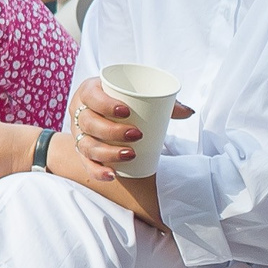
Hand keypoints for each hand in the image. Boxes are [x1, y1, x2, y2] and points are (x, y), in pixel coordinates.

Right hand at [64, 75, 191, 182]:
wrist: (104, 116)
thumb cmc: (124, 102)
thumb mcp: (138, 97)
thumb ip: (163, 103)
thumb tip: (189, 112)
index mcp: (89, 92)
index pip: (91, 96)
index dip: (105, 104)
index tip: (126, 111)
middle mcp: (79, 113)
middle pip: (89, 122)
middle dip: (112, 130)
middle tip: (137, 134)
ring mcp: (78, 134)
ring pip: (86, 145)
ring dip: (108, 152)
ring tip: (131, 154)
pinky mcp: (82, 152)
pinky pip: (86, 163)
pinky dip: (97, 171)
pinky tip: (112, 174)